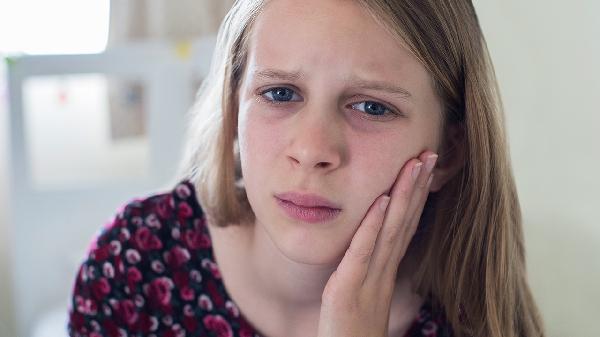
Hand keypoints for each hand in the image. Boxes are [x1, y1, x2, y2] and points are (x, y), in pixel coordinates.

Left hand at [316, 151, 437, 336]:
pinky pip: (362, 253)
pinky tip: (381, 200)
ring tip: (415, 164)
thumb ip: (367, 271)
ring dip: (404, 195)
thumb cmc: (351, 332)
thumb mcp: (362, 296)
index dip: (416, 196)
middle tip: (430, 153)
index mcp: (384, 270)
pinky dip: (373, 226)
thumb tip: (371, 248)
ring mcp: (367, 281)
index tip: (425, 167)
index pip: (405, 226)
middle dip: (418, 186)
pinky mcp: (346, 290)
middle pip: (405, 222)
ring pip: (391, 231)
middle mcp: (382, 272)